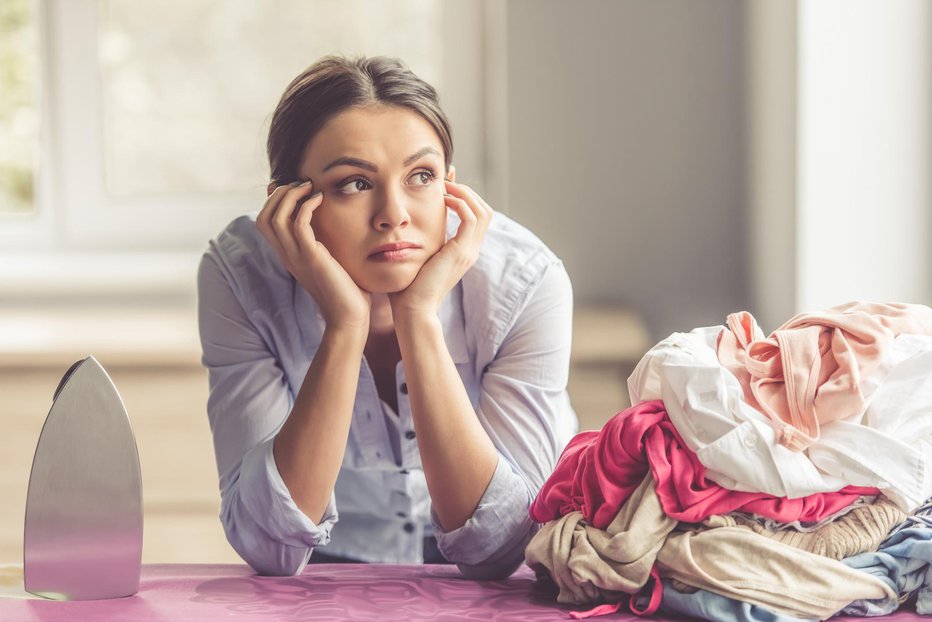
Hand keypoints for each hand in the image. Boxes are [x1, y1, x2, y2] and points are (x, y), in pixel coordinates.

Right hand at [256, 182, 370, 329]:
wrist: (349, 317)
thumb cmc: (346, 290)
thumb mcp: (329, 261)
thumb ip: (322, 243)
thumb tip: (327, 226)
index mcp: (288, 255)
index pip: (265, 221)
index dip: (274, 200)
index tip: (295, 187)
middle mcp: (287, 255)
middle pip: (264, 216)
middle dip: (280, 194)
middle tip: (302, 183)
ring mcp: (296, 257)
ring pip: (276, 217)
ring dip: (291, 195)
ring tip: (309, 186)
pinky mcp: (311, 258)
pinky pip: (299, 224)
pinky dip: (306, 205)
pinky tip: (321, 199)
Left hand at [389, 179, 492, 316]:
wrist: (413, 310)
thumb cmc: (407, 289)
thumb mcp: (416, 258)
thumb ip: (419, 241)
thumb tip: (406, 226)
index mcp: (463, 253)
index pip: (475, 218)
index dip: (464, 198)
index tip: (445, 185)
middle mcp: (471, 251)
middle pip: (485, 211)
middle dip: (468, 192)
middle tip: (446, 181)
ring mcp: (469, 252)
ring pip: (483, 211)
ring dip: (465, 194)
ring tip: (445, 186)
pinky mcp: (461, 251)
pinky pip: (471, 218)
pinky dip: (460, 203)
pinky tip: (442, 198)